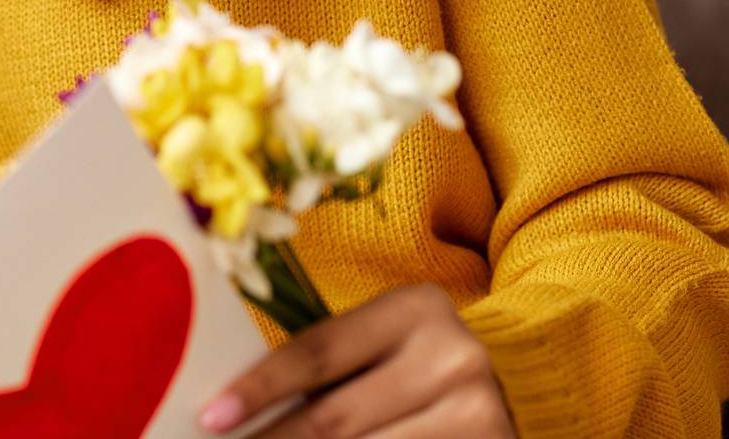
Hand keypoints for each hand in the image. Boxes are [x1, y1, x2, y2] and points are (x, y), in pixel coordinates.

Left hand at [200, 284, 513, 436]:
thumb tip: (232, 402)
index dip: (259, 389)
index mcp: (413, 309)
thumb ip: (326, 363)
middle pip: (335, 418)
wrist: (516, 383)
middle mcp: (451, 359)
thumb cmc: (417, 358)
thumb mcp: (381, 339)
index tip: (212, 418)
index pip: (317, 353)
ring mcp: (477, 415)